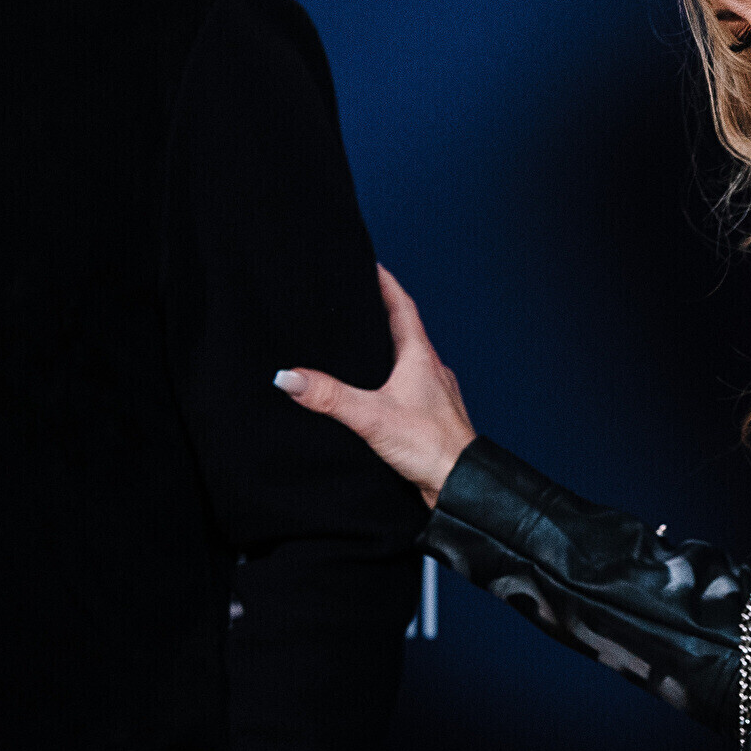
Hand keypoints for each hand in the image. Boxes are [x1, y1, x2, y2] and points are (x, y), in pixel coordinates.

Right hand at [275, 266, 477, 508]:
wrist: (462, 486)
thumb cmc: (432, 447)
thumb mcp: (372, 417)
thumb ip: (329, 397)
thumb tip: (288, 376)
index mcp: (421, 357)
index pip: (402, 306)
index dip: (385, 283)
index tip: (370, 264)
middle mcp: (430, 370)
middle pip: (404, 330)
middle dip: (380, 312)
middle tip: (356, 297)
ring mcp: (433, 393)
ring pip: (406, 359)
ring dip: (385, 348)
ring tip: (359, 342)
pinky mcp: (429, 417)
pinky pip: (407, 387)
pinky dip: (390, 379)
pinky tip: (375, 393)